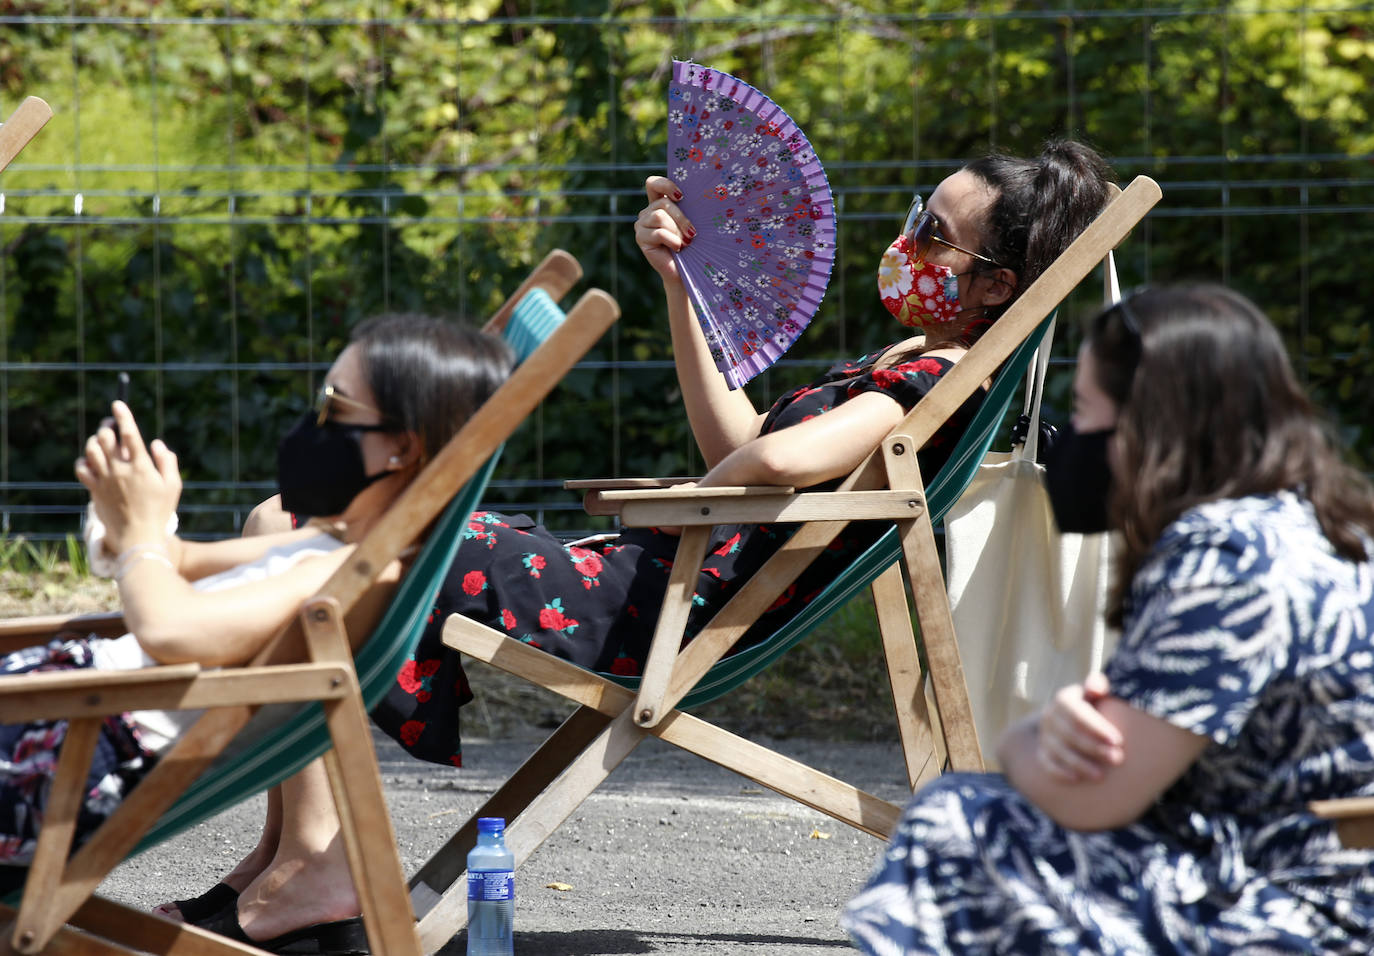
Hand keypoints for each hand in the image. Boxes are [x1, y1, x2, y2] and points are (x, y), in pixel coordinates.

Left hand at [75, 401, 181, 555]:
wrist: (137, 536)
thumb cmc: (160, 511)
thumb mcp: (173, 486)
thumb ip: (168, 461)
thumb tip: (156, 444)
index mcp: (141, 466)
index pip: (129, 434)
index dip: (123, 416)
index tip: (118, 404)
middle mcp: (120, 469)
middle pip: (106, 437)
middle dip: (107, 426)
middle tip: (111, 425)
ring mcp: (104, 479)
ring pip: (91, 449)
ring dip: (95, 440)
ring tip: (101, 440)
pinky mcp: (94, 489)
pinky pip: (82, 468)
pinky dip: (84, 460)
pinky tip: (91, 461)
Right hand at [635, 176, 694, 284]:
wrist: (684, 271)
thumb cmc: (691, 246)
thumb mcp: (689, 223)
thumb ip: (686, 209)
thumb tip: (697, 196)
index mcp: (658, 204)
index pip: (653, 184)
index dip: (665, 185)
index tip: (681, 196)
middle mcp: (647, 212)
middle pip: (662, 204)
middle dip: (681, 218)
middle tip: (692, 233)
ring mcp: (641, 225)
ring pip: (659, 217)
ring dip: (677, 231)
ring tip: (684, 243)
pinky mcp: (640, 238)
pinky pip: (658, 233)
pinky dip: (672, 240)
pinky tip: (677, 248)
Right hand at [1035, 672, 1123, 782]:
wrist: (1075, 718)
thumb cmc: (1095, 704)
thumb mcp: (1096, 691)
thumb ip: (1098, 685)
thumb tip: (1096, 688)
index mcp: (1063, 700)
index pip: (1077, 714)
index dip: (1097, 728)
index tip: (1118, 740)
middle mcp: (1050, 717)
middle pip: (1069, 735)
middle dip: (1093, 748)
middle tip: (1117, 759)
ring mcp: (1045, 736)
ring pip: (1058, 752)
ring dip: (1079, 764)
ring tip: (1102, 776)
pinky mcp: (1043, 753)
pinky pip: (1046, 764)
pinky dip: (1059, 772)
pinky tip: (1077, 779)